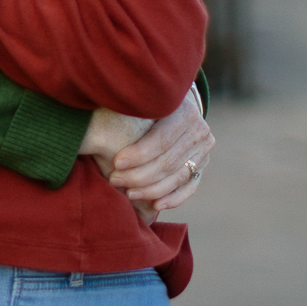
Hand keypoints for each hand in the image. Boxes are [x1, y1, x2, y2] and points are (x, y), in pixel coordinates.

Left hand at [107, 88, 212, 219]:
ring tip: (128, 194)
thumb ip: (128, 107)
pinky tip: (155, 205)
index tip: (116, 162)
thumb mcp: (139, 100)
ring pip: (178, 177)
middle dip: (139, 175)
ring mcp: (203, 150)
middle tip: (114, 180)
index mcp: (185, 110)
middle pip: (168, 161)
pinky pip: (189, 187)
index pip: (162, 140)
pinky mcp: (202, 165)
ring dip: (151, 189)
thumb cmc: (143, 103)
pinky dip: (173, 198)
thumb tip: (103, 109)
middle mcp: (199, 130)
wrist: (168, 105)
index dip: (139, 154)